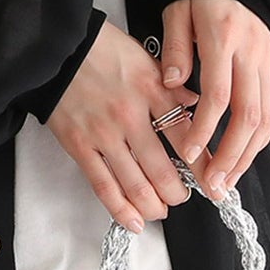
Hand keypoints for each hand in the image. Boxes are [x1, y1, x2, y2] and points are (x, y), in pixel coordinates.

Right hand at [45, 19, 212, 232]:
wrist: (55, 48)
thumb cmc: (101, 48)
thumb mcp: (145, 56)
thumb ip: (171, 84)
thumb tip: (197, 103)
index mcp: (151, 90)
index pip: (187, 135)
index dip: (204, 164)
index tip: (214, 180)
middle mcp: (131, 116)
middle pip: (164, 169)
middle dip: (179, 193)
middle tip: (185, 197)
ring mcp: (104, 134)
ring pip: (136, 184)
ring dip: (155, 205)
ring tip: (162, 210)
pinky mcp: (80, 146)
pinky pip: (103, 186)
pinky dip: (121, 209)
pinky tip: (135, 222)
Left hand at [157, 0, 269, 198]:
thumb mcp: (178, 12)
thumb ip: (174, 49)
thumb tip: (172, 86)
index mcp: (224, 36)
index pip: (219, 93)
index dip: (205, 128)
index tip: (188, 153)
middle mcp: (253, 52)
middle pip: (249, 113)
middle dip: (231, 154)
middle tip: (213, 183)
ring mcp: (268, 61)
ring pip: (267, 117)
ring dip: (248, 154)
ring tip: (228, 181)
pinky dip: (260, 139)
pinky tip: (243, 158)